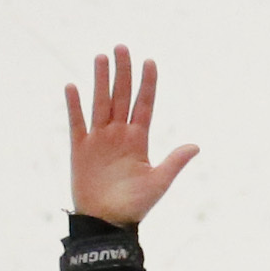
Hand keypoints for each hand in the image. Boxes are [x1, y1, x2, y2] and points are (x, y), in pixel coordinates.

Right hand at [63, 45, 196, 224]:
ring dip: (100, 80)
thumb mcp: (158, 182)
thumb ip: (174, 162)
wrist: (107, 222)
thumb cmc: (135, 206)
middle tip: (122, 47)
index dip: (147, 84)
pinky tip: (73, 86)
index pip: (144, 105)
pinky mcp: (80, 149)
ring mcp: (99, 140)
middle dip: (123, 73)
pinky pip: (76, 123)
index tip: (150, 62)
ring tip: (102, 57)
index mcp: (139, 140)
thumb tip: (196, 146)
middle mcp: (119, 135)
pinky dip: (74, 106)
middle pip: (121, 97)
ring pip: (100, 103)